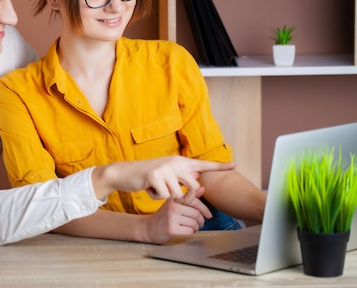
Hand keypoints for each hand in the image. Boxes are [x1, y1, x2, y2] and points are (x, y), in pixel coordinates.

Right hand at [91, 156, 234, 201]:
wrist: (124, 173)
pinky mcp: (155, 176)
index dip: (219, 166)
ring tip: (155, 188)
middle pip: (193, 187)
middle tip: (175, 199)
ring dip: (166, 197)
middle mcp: (175, 162)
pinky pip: (164, 197)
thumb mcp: (166, 174)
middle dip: (186, 198)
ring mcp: (165, 168)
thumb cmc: (146, 176)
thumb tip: (198, 182)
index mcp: (179, 161)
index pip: (203, 164)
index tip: (234, 165)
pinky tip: (148, 189)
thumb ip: (182, 176)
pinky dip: (156, 197)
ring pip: (177, 195)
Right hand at [142, 194, 212, 243]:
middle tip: (200, 224)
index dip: (205, 209)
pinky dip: (191, 232)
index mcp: (174, 199)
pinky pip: (190, 231)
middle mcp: (172, 206)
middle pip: (197, 214)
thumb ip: (188, 197)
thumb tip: (202, 188)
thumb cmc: (164, 215)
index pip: (195, 201)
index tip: (209, 215)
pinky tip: (186, 231)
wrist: (149, 228)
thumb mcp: (174, 203)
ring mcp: (171, 218)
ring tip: (192, 227)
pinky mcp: (171, 229)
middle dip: (201, 221)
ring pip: (194, 223)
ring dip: (196, 227)